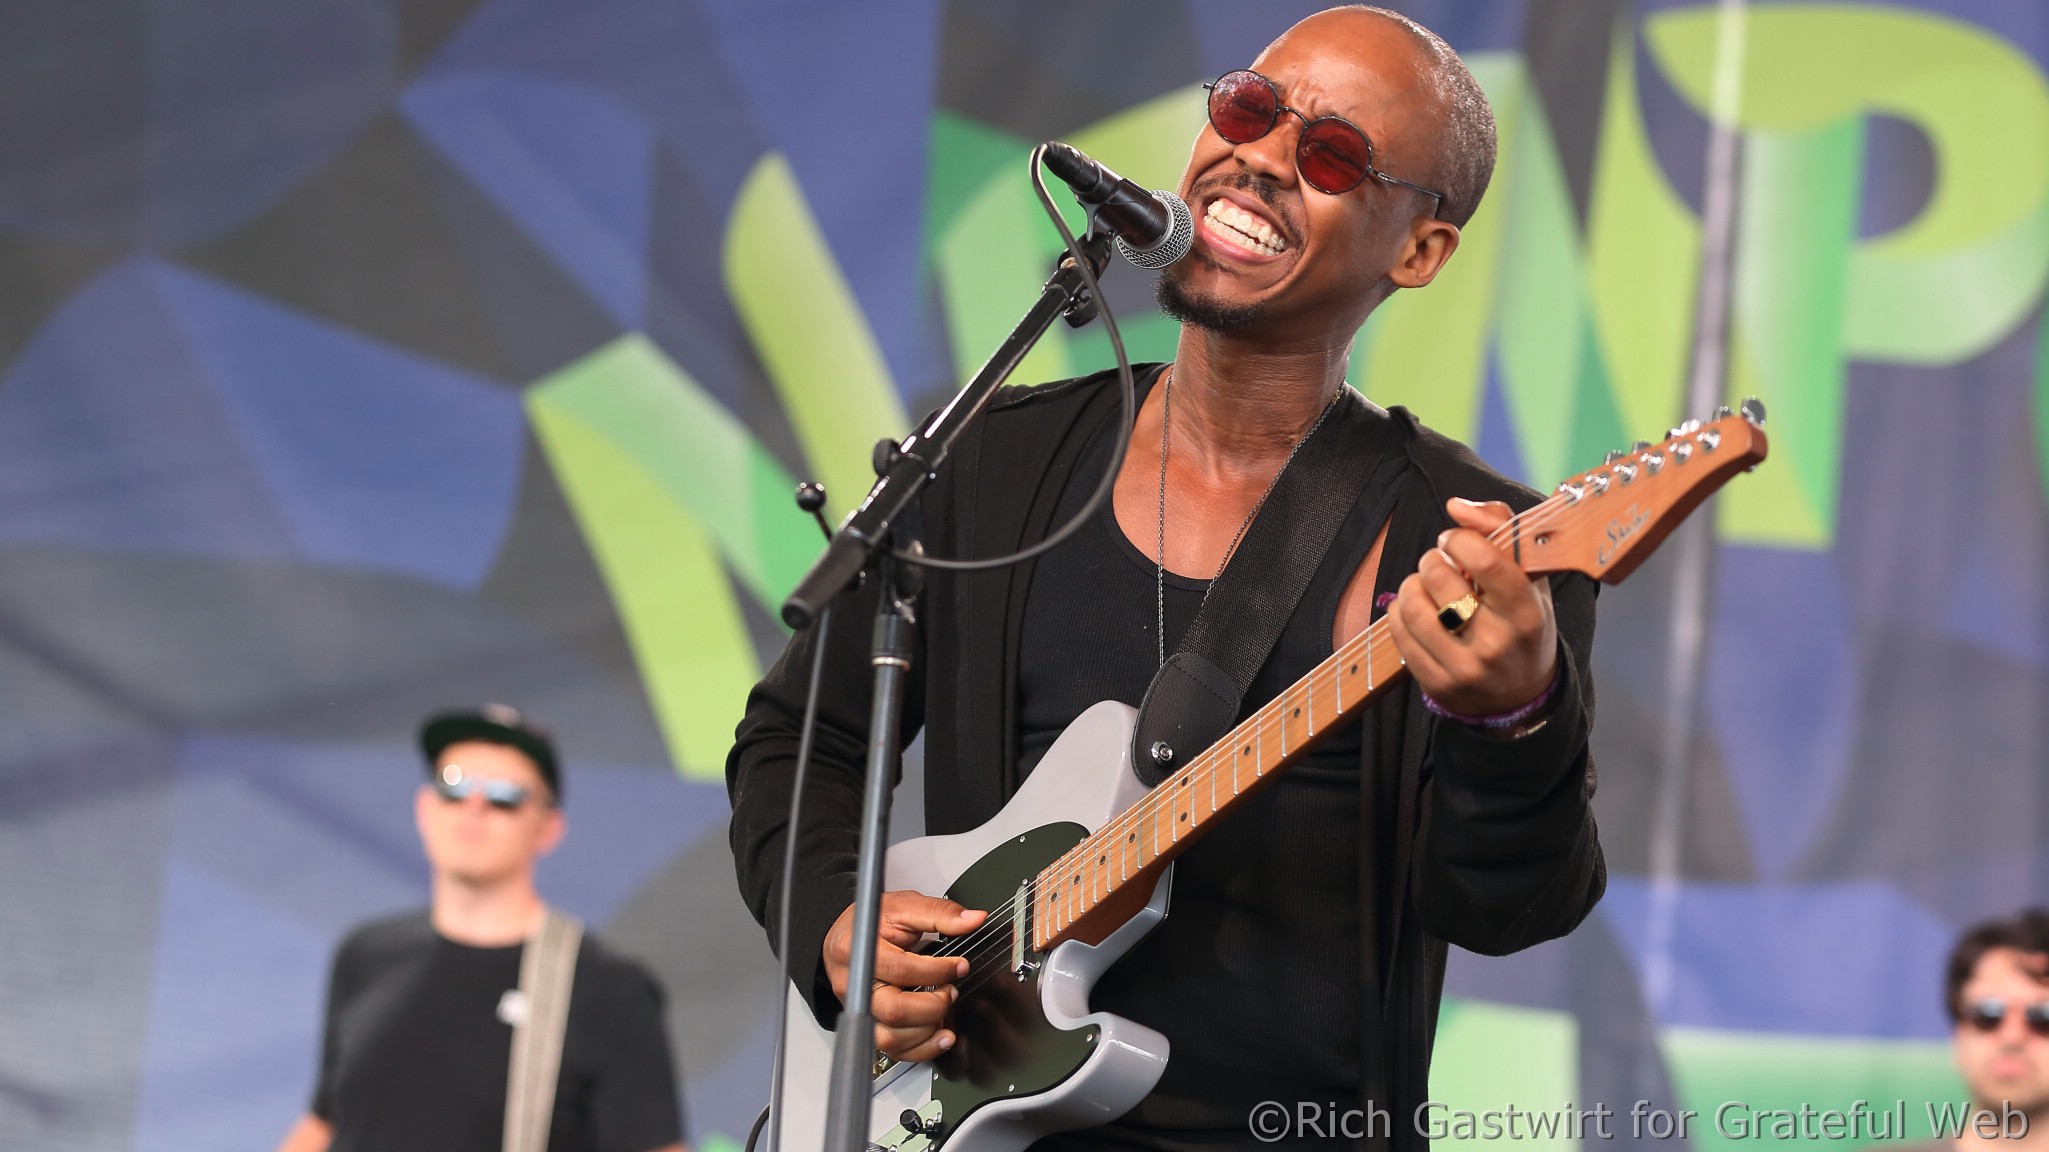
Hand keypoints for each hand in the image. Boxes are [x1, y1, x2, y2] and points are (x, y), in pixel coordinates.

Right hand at [822, 891, 986, 1061]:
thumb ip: (940, 914)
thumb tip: (973, 919)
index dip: (937, 970)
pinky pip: (893, 1050)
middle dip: (934, 1005)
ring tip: (945, 1010)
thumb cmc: (873, 925)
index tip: (959, 966)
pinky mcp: (870, 1025)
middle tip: (951, 991)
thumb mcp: (905, 907)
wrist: (846, 938)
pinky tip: (940, 1035)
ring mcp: (862, 1009)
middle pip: (895, 1010)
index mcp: (861, 950)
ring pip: (892, 1037)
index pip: (902, 969)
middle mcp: (856, 985)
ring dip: (928, 1030)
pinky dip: (921, 1049)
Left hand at [1387, 498, 1556, 715]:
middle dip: (1432, 559)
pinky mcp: (1437, 685)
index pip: (1487, 563)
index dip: (1460, 539)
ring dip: (1412, 584)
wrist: (1521, 696)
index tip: (1453, 539)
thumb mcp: (1530, 578)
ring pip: (1415, 608)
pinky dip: (1400, 611)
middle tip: (1439, 562)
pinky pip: (1400, 634)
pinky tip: (1415, 608)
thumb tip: (1456, 505)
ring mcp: (1465, 668)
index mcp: (1527, 613)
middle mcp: (1497, 644)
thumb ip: (1500, 528)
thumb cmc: (1523, 624)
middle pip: (1442, 581)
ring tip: (1424, 584)